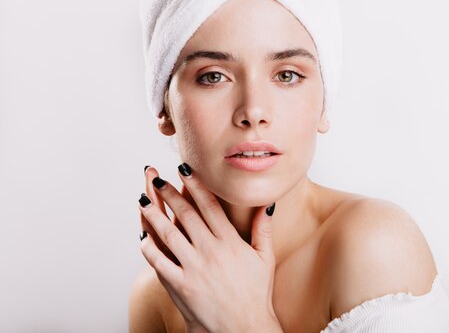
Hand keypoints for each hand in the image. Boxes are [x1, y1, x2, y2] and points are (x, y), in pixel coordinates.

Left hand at [138, 164, 278, 332]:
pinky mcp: (180, 286)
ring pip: (168, 234)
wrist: (243, 328)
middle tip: (155, 177)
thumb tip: (267, 204)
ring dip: (153, 214)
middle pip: (185, 215)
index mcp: (230, 242)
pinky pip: (159, 263)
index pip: (209, 206)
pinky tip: (142, 236)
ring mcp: (194, 269)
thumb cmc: (256, 294)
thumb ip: (264, 230)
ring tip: (142, 199)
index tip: (184, 169)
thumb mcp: (265, 259)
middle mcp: (211, 251)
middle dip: (168, 193)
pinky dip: (149, 248)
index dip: (195, 185)